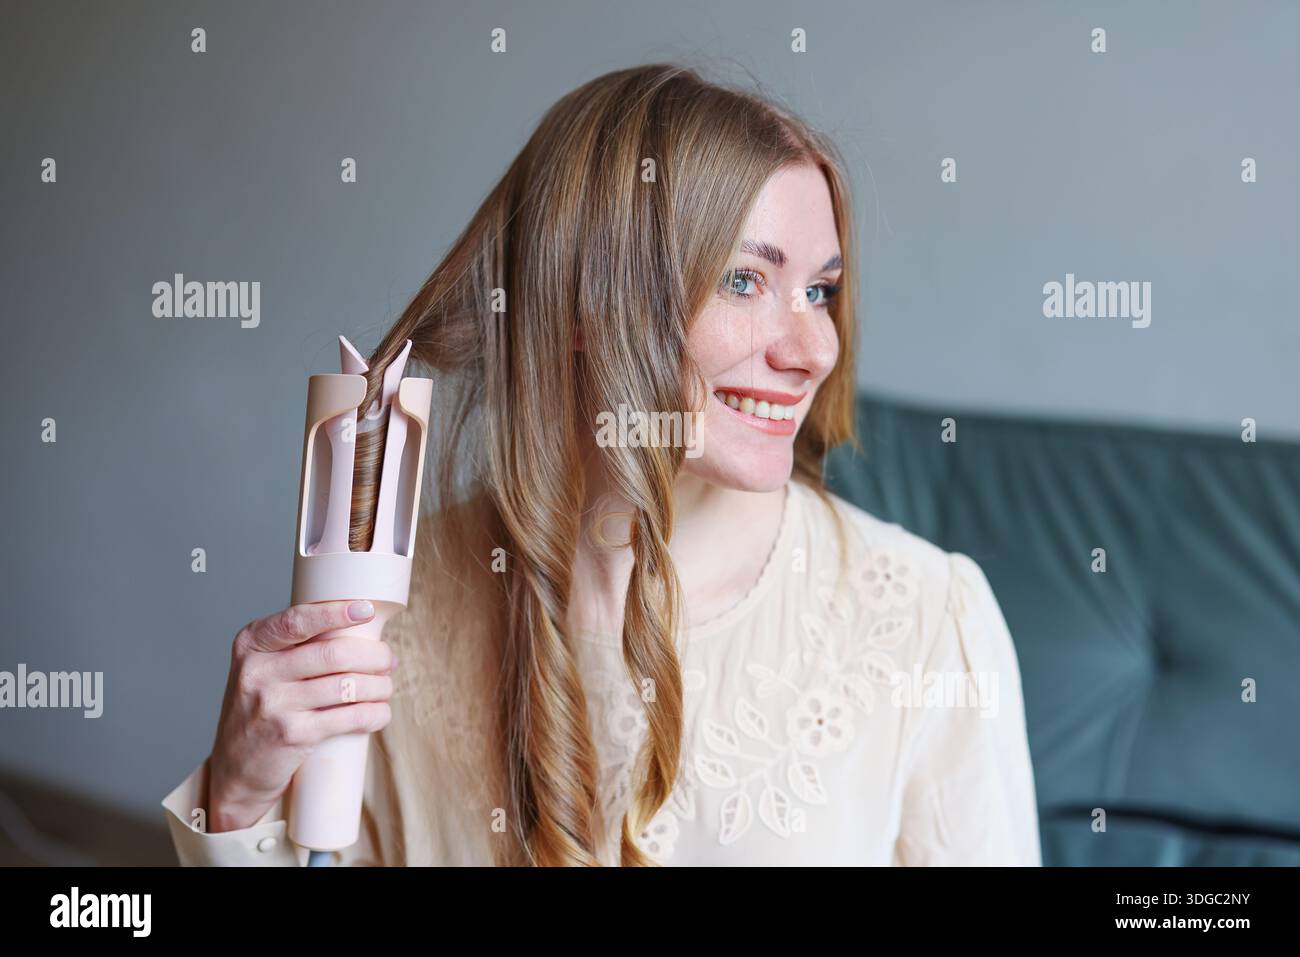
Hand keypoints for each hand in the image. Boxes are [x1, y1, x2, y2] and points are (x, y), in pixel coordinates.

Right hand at [205, 600, 394, 831]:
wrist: (235, 768)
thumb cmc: (261, 709)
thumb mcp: (263, 669)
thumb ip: (297, 646)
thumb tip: (361, 631)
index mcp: (251, 645)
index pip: (297, 621)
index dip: (335, 613)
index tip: (366, 609)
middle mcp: (258, 672)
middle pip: (333, 654)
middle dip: (373, 655)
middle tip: (389, 660)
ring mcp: (274, 705)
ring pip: (347, 685)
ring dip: (379, 686)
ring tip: (385, 687)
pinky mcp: (292, 735)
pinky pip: (349, 718)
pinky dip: (374, 713)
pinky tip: (381, 712)